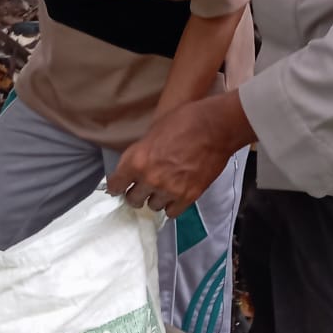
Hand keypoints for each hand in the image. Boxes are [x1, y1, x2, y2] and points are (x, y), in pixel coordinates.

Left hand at [107, 92, 254, 217]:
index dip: (116, 186)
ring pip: (153, 206)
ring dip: (155, 198)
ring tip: (162, 189)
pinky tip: (174, 196)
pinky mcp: (188, 196)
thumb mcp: (152, 133)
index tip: (119, 186)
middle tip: (142, 187)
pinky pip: (172, 212)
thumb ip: (140, 154)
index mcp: (137, 160)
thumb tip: (133, 167)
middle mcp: (150, 179)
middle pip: (133, 200)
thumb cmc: (183, 121)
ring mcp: (170, 190)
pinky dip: (171, 205)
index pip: (116, 185)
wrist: (216, 127)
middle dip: (136, 193)